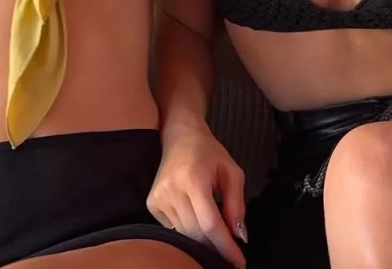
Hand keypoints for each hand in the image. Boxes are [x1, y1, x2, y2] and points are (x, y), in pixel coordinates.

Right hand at [147, 127, 246, 268]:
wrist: (180, 135)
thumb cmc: (209, 152)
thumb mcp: (232, 172)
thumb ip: (237, 204)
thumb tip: (238, 236)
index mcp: (193, 178)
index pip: (210, 223)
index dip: (226, 247)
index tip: (239, 263)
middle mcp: (172, 189)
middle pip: (196, 234)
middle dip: (216, 247)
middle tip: (231, 253)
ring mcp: (158, 198)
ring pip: (185, 235)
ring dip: (203, 240)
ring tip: (215, 232)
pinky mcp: (151, 204)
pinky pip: (174, 229)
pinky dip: (189, 231)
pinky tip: (196, 218)